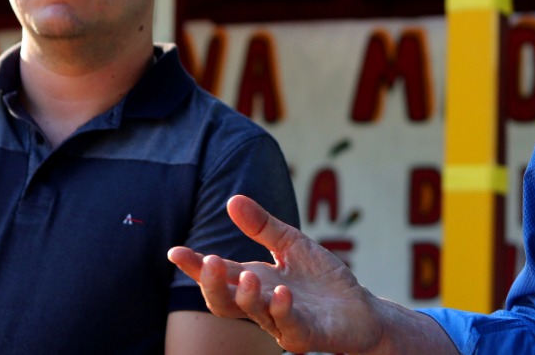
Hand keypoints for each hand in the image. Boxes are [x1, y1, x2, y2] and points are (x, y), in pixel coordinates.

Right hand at [168, 195, 384, 353]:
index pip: (219, 275)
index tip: (174, 251)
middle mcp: (261, 304)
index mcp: (255, 281)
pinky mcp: (303, 335)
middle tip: (208, 262)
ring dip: (247, 296)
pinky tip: (282, 293)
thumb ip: (262, 226)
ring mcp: (280, 322)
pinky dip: (282, 309)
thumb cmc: (322, 280)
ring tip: (248, 276)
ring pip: (253, 314)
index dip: (195, 266)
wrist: (360, 309)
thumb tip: (231, 199)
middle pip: (224, 302)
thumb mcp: (291, 244)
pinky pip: (288, 325)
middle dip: (213, 285)